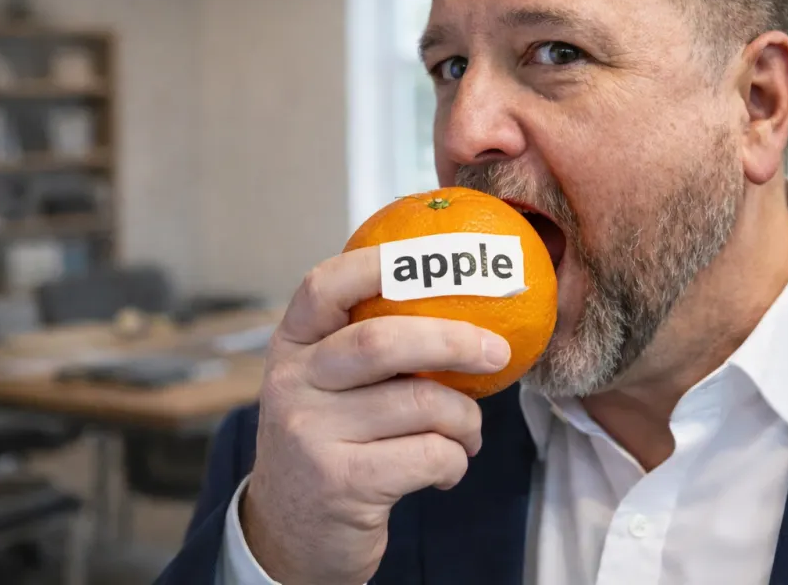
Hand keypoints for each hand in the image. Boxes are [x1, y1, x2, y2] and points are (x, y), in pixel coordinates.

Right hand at [240, 247, 511, 583]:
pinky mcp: (341, 483)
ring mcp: (310, 435)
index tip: (435, 254)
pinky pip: (429, 454)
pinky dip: (455, 460)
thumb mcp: (328, 386)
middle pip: (382, 342)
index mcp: (291, 346)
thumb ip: (371, 344)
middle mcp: (291, 384)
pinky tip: (447, 467)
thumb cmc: (333, 441)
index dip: (378, 263)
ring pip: (420, 404)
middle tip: (497, 351)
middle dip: (454, 341)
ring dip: (465, 419)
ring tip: (467, 432)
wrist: (290, 532)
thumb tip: (466, 295)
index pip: (323, 286)